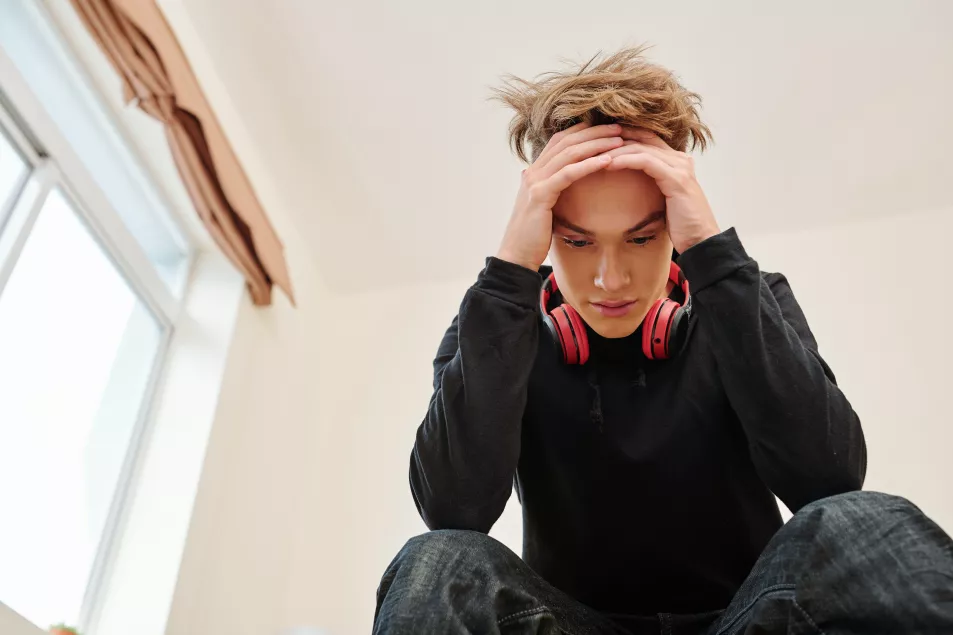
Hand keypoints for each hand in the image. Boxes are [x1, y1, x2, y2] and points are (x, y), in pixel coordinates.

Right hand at [497, 123, 623, 269]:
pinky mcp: (540, 195)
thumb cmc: (534, 236)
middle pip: (566, 141)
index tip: (608, 129)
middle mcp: (533, 171)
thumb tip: (569, 185)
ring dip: (596, 144)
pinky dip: (588, 165)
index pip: (561, 140)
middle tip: (619, 128)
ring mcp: (535, 181)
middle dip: (594, 132)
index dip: (584, 130)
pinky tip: (607, 161)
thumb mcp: (545, 207)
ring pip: (569, 153)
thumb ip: (554, 190)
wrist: (516, 256)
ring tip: (619, 140)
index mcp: (535, 172)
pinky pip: (568, 174)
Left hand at [603, 129, 719, 253]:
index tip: (599, 142)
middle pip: (643, 138)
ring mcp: (680, 167)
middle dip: (616, 139)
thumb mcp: (663, 199)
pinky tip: (610, 165)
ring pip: (642, 148)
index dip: (623, 136)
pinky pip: (646, 162)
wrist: (701, 241)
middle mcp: (680, 159)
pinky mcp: (677, 178)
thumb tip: (629, 183)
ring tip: (595, 156)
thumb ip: (652, 185)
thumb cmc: (681, 225)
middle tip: (592, 144)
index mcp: (677, 162)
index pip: (647, 138)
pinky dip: (626, 161)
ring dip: (616, 150)